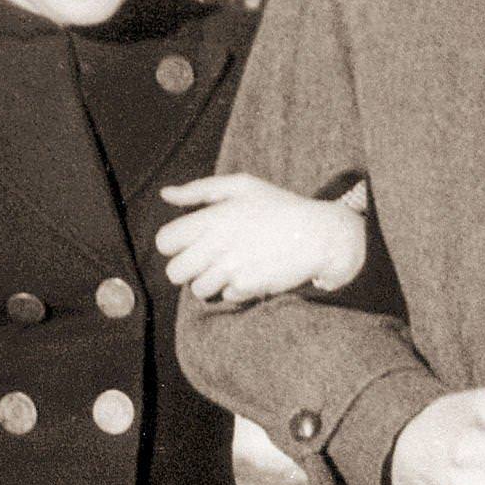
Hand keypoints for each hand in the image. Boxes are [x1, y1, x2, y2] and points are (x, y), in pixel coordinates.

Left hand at [157, 174, 366, 300]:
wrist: (320, 235)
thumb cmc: (280, 207)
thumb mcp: (243, 186)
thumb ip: (199, 190)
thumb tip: (165, 195)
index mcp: (212, 217)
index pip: (165, 241)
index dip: (174, 244)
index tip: (190, 242)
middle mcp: (217, 244)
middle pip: (174, 272)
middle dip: (188, 268)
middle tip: (208, 260)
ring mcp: (232, 268)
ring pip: (197, 289)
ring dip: (210, 282)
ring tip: (231, 267)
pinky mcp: (247, 287)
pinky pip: (224, 297)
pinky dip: (234, 290)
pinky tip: (250, 273)